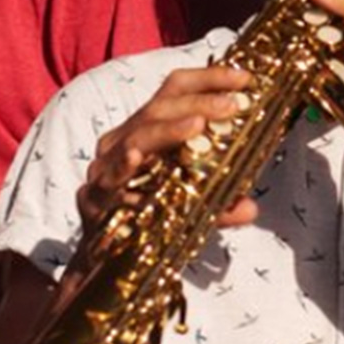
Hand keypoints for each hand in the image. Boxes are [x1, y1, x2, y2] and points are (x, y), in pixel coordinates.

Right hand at [78, 64, 258, 240]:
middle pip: (158, 108)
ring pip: (136, 138)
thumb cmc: (148, 219)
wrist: (104, 265)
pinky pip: (111, 179)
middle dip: (198, 102)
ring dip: (168, 130)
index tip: (245, 78)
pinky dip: (124, 166)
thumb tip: (250, 208)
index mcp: (145, 129)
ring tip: (198, 124)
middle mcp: (122, 141)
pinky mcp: (93, 197)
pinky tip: (137, 157)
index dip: (209, 78)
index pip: (174, 90)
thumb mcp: (191, 205)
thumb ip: (219, 203)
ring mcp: (106, 168)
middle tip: (232, 105)